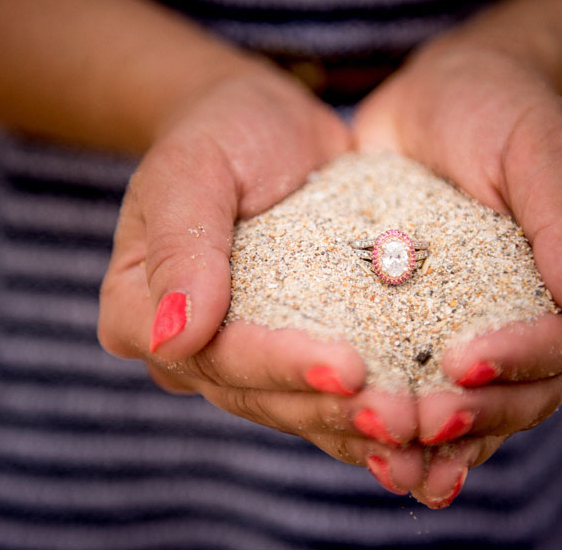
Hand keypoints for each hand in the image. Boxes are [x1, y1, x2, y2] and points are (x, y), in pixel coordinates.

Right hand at [97, 68, 430, 490]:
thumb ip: (180, 245)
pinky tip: (421, 431)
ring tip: (420, 430)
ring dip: (356, 426)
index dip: (275, 366)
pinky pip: (325, 395)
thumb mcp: (193, 167)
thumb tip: (173, 337)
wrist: (268, 130)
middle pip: (253, 394)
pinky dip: (369, 415)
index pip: (207, 353)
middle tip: (401, 418)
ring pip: (293, 408)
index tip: (346, 368)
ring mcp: (240, 357)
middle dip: (328, 408)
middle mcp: (188, 349)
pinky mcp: (291, 353)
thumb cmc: (222, 133)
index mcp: (140, 310)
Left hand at [354, 42, 561, 506]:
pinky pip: (409, 385)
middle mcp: (527, 322)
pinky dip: (392, 420)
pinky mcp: (412, 331)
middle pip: (516, 394)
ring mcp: (469, 331)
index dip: (519, 361)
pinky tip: (359, 446)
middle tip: (419, 423)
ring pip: (464, 405)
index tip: (466, 362)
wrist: (433, 104)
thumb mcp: (534, 148)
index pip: (561, 344)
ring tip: (388, 459)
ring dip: (430, 441)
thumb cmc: (495, 111)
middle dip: (470, 415)